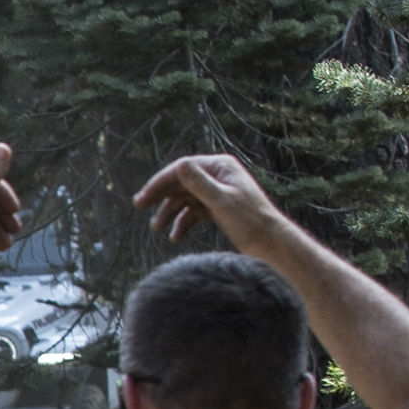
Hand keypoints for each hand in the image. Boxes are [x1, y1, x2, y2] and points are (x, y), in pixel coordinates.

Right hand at [133, 154, 299, 254]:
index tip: (144, 197)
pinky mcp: (216, 208)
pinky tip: (175, 237)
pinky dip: (182, 223)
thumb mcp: (222, 201)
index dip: (160, 181)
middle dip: (160, 195)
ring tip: (156, 228)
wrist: (270, 243)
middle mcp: (217, 176)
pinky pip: (193, 213)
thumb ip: (199, 183)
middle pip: (181, 182)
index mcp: (220, 167)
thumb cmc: (250, 220)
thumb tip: (180, 165)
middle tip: (139, 206)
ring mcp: (216, 192)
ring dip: (169, 212)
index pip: (183, 168)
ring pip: (184, 199)